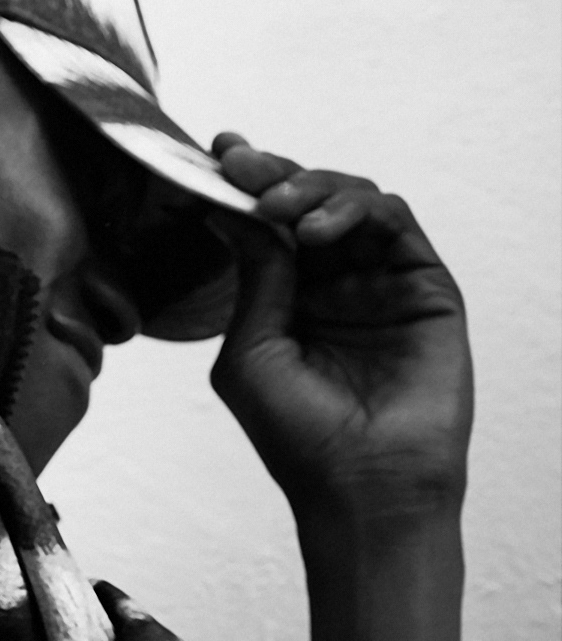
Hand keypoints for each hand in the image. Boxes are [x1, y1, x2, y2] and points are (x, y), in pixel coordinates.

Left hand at [207, 136, 470, 640]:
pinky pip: (395, 223)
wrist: (361, 487)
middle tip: (242, 165)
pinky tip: (318, 228)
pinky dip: (357, 210)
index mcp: (290, 301)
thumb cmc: (298, 438)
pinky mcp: (425, 285)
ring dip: (313, 190)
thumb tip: (235, 209)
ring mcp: (382, 282)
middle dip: (274, 175)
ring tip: (282, 209)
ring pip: (354, 200)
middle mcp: (337, 285)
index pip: (268, 228)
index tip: (216, 153)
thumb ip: (253, 278)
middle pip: (310, 202)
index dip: (245, 187)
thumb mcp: (250, 353)